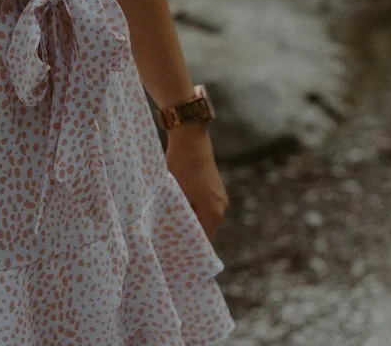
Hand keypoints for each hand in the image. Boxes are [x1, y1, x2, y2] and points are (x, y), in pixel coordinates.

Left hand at [165, 124, 228, 240]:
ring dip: (190, 220)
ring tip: (171, 223)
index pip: (203, 242)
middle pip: (204, 230)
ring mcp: (219, 196)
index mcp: (214, 213)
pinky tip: (178, 205)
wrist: (190, 137)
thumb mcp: (177, 195)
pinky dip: (193, 209)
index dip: (189, 248)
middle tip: (169, 241)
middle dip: (188, 234)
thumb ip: (179, 217)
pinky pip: (204, 206)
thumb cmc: (181, 166)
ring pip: (203, 217)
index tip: (175, 254)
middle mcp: (221, 206)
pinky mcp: (214, 186)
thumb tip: (174, 234)